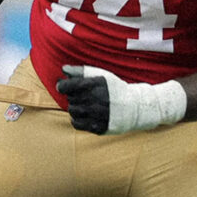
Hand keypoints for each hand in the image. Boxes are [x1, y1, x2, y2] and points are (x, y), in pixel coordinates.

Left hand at [57, 65, 185, 134]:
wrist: (134, 106)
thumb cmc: (115, 88)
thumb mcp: (100, 75)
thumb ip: (81, 72)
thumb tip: (64, 69)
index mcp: (93, 85)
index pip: (66, 87)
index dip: (62, 86)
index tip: (64, 87)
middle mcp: (94, 100)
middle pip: (70, 99)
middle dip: (74, 97)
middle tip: (85, 96)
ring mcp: (96, 115)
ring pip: (72, 112)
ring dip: (76, 108)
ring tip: (86, 105)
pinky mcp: (97, 127)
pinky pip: (76, 124)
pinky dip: (78, 119)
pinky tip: (86, 115)